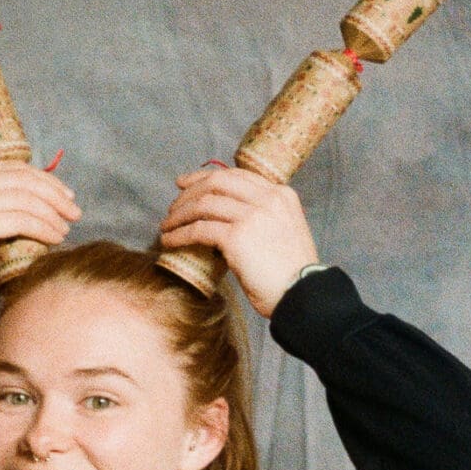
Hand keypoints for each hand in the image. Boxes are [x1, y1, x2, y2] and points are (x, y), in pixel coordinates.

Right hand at [0, 162, 80, 326]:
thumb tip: (34, 210)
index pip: (12, 168)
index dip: (44, 180)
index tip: (65, 196)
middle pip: (22, 179)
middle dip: (55, 194)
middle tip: (74, 212)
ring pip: (24, 199)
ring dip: (52, 214)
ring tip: (66, 229)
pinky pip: (20, 220)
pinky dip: (43, 228)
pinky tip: (54, 238)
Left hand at [156, 164, 317, 316]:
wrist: (304, 294)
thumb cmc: (292, 273)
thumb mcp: (284, 231)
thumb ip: (263, 218)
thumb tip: (227, 219)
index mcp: (281, 195)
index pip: (236, 175)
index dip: (205, 177)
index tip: (186, 184)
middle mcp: (267, 199)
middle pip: (217, 182)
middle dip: (189, 191)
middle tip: (173, 206)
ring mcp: (252, 216)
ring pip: (204, 203)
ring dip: (179, 214)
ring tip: (167, 226)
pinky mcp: (237, 237)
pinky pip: (199, 230)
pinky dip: (180, 235)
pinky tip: (169, 241)